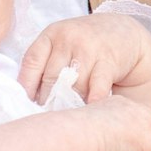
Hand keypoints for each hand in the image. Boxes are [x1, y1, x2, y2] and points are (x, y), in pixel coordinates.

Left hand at [21, 13, 150, 108]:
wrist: (124, 32)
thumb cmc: (87, 44)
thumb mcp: (63, 43)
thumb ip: (46, 63)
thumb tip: (29, 98)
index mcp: (51, 34)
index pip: (32, 62)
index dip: (27, 86)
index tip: (25, 105)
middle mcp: (68, 38)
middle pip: (52, 77)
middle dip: (49, 100)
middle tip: (48, 118)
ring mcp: (89, 47)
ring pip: (74, 84)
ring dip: (71, 103)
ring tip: (68, 118)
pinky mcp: (109, 59)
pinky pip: (98, 83)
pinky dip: (93, 98)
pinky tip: (90, 109)